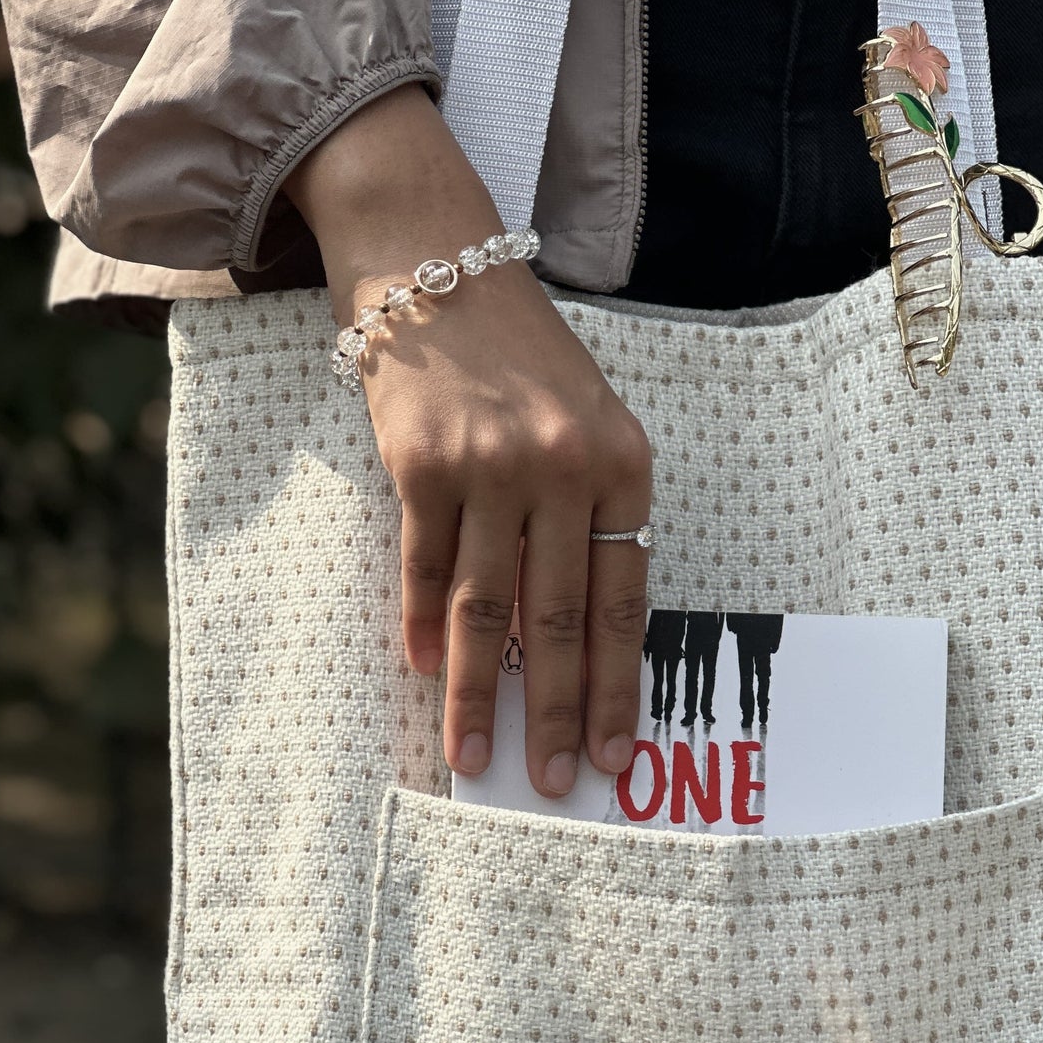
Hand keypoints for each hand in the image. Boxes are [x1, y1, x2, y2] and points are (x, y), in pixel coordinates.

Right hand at [283, 83, 651, 796]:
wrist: (438, 261)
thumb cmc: (519, 354)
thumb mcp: (586, 420)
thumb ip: (588, 515)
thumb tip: (563, 633)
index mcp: (622, 464)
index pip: (624, 599)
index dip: (615, 684)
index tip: (613, 751)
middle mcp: (562, 469)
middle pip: (558, 618)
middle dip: (553, 710)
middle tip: (549, 780)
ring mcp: (490, 466)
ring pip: (484, 608)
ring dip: (475, 692)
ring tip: (475, 756)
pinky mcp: (422, 462)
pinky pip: (423, 565)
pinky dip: (418, 624)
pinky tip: (418, 672)